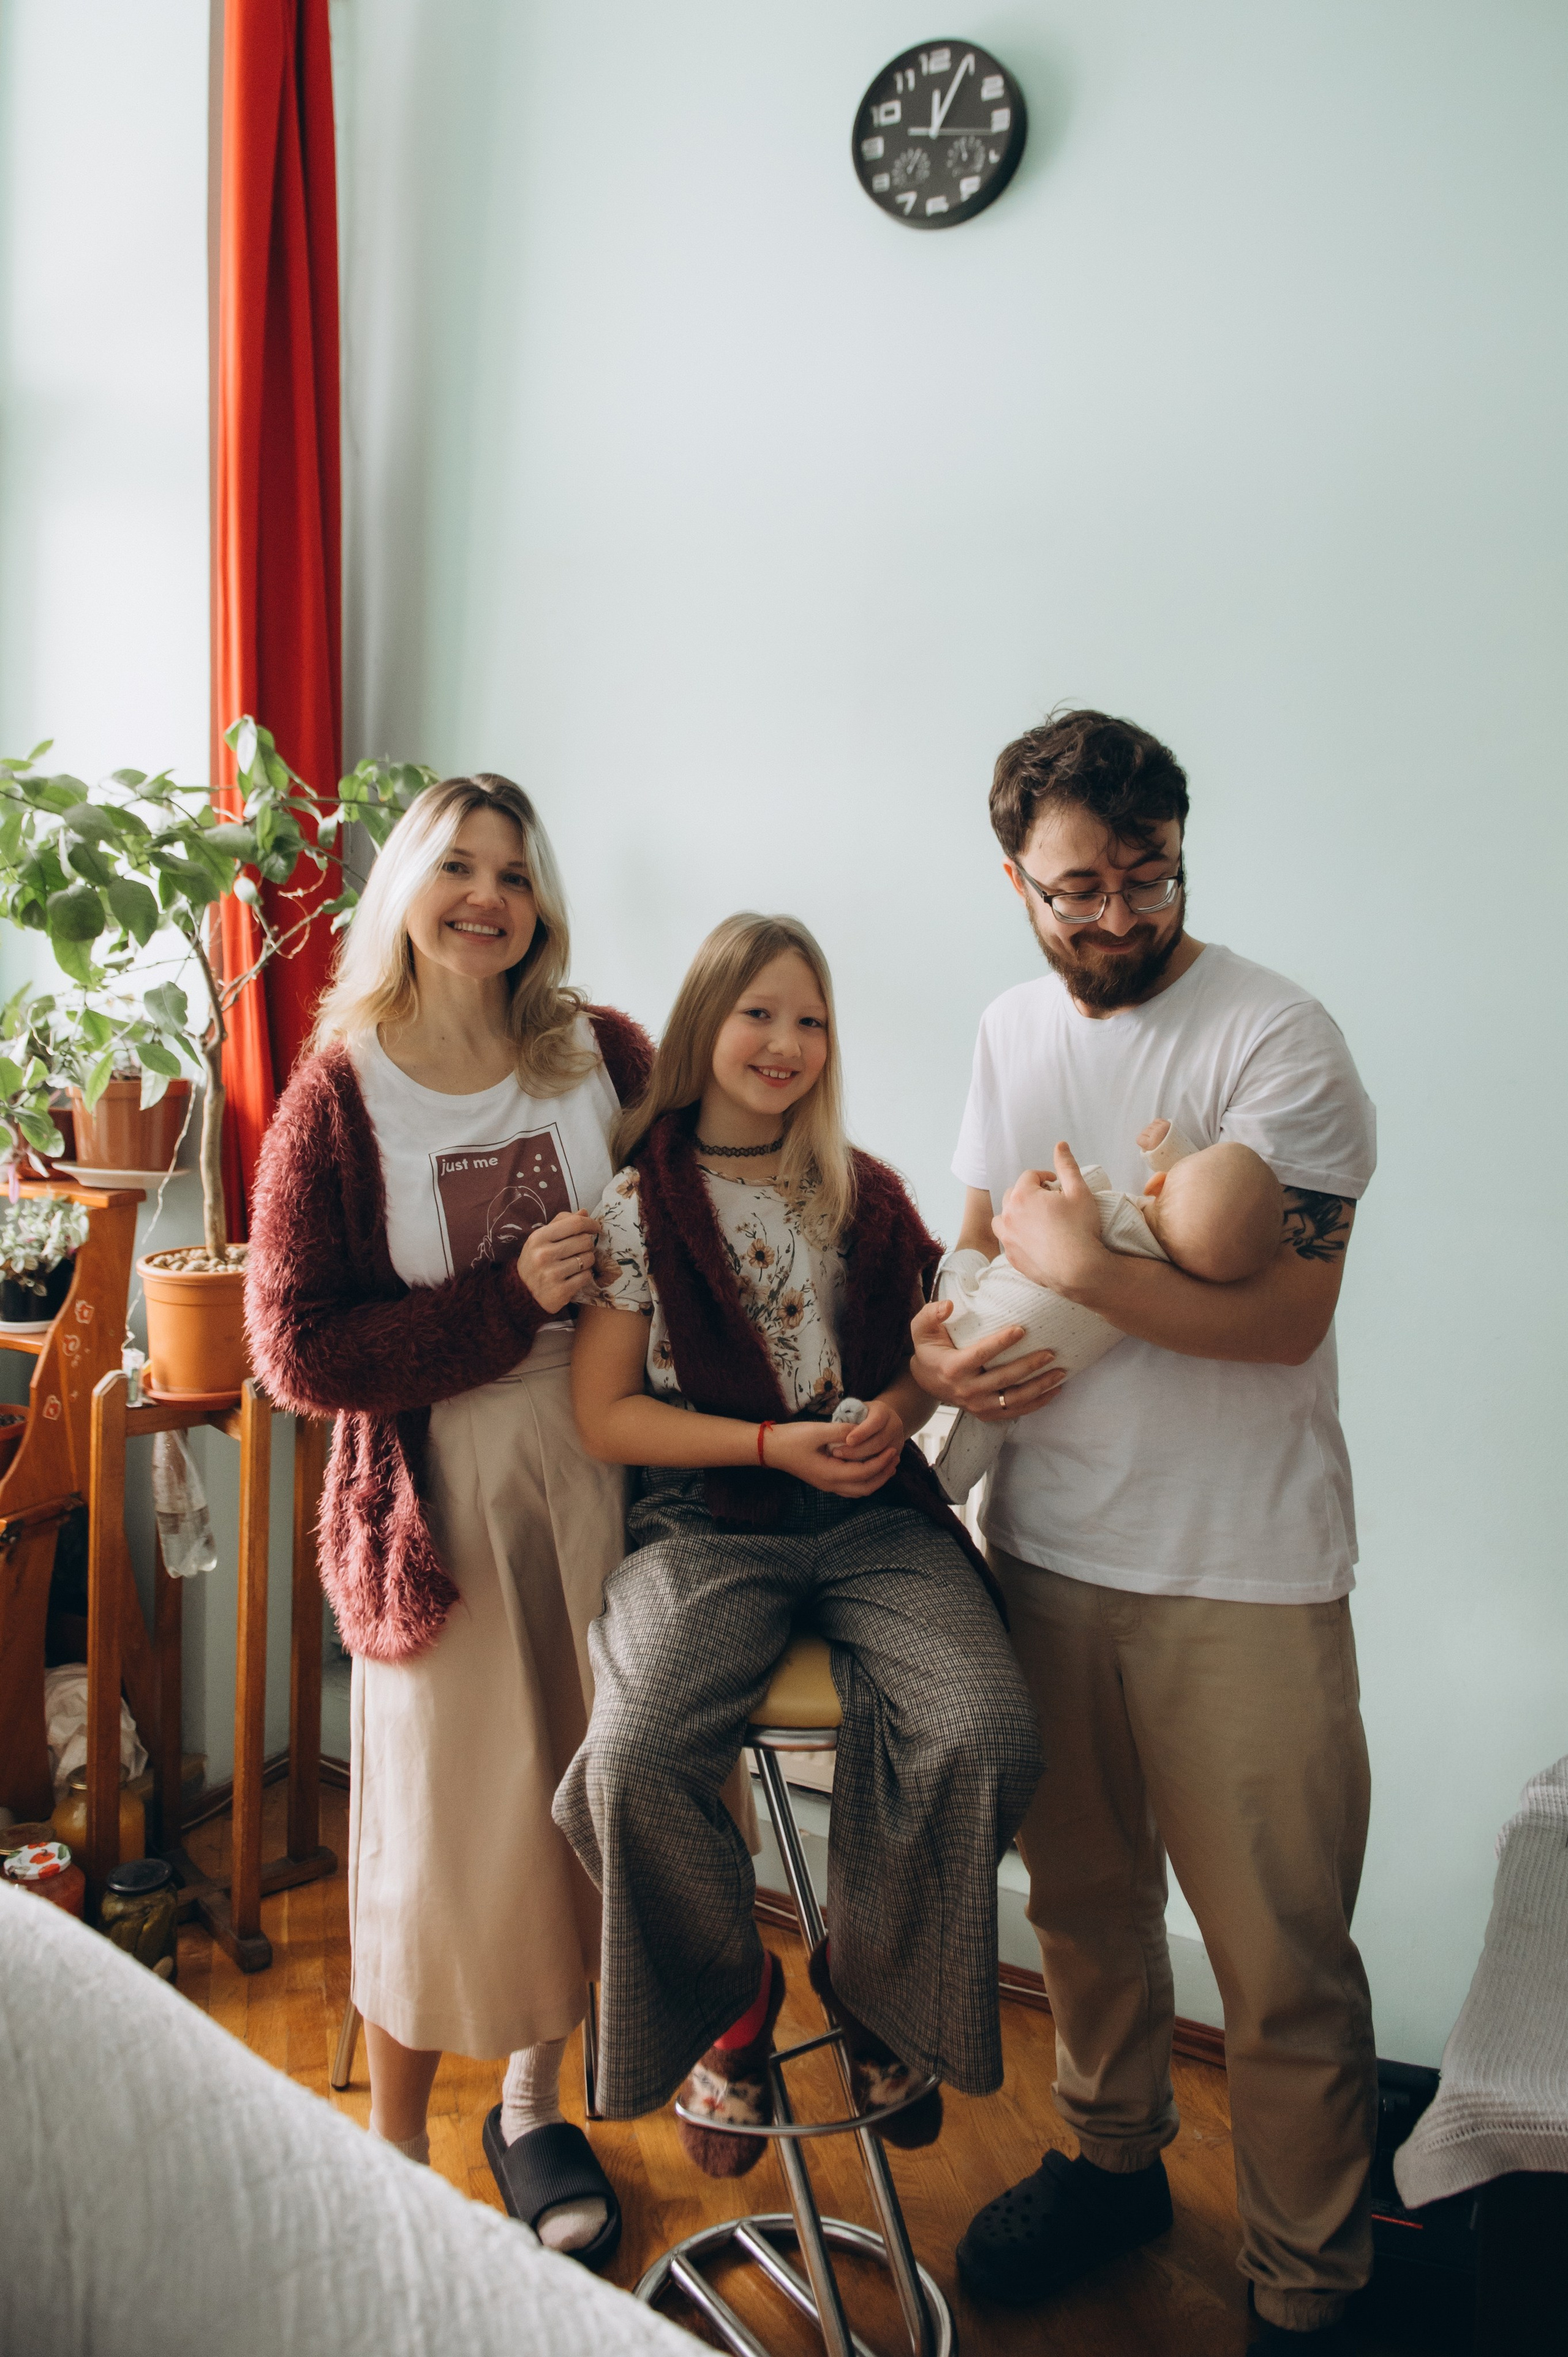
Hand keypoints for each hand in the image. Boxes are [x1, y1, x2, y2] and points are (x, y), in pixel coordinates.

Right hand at [516, 1211, 600, 1315]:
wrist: (522, 1292)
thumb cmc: (535, 1260)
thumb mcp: (541, 1238)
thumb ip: (561, 1223)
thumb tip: (584, 1212)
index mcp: (539, 1237)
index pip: (574, 1223)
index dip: (590, 1223)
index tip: (596, 1227)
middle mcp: (544, 1255)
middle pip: (585, 1241)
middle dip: (587, 1245)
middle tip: (580, 1250)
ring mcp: (552, 1274)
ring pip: (589, 1259)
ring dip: (587, 1261)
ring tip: (576, 1264)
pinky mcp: (561, 1291)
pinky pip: (586, 1277)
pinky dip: (585, 1276)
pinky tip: (574, 1277)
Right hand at [763, 1411, 901, 1497]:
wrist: (770, 1448)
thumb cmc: (792, 1438)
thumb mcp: (818, 1430)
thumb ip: (842, 1431)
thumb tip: (862, 1430)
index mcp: (830, 1473)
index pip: (864, 1473)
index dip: (881, 1463)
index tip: (892, 1450)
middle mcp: (830, 1484)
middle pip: (865, 1488)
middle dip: (883, 1474)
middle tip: (895, 1458)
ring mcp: (827, 1484)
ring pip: (858, 1490)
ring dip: (875, 1478)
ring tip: (887, 1463)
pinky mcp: (824, 1480)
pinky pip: (850, 1487)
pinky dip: (865, 1479)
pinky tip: (868, 1466)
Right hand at [909, 1298, 1063, 1421]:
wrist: (926, 1381)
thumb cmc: (929, 1349)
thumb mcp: (921, 1329)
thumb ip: (931, 1313)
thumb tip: (948, 1305)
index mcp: (953, 1368)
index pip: (981, 1355)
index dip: (1001, 1343)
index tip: (1021, 1330)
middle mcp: (966, 1390)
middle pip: (1004, 1379)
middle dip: (1030, 1366)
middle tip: (1051, 1353)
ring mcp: (978, 1406)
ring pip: (1014, 1399)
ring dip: (1040, 1386)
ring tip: (1060, 1372)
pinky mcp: (987, 1414)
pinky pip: (1016, 1412)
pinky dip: (1037, 1403)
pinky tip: (1054, 1391)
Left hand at [992, 1144, 1109, 1300]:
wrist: (1080, 1270)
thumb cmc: (1081, 1229)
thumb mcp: (1079, 1192)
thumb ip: (1067, 1166)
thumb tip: (1060, 1145)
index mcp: (1022, 1196)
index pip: (1030, 1177)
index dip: (1045, 1178)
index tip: (1057, 1185)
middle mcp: (1008, 1216)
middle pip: (1014, 1195)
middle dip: (1030, 1194)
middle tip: (1051, 1202)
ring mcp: (1007, 1239)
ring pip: (1004, 1218)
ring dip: (1016, 1214)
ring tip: (1037, 1219)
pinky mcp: (1011, 1258)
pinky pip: (1009, 1240)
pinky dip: (1017, 1235)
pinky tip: (1037, 1239)